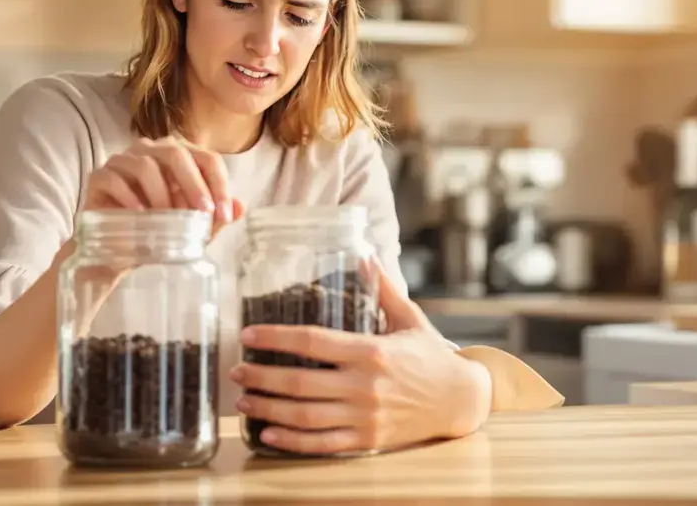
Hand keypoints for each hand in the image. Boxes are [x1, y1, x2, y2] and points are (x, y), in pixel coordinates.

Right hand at [83, 135, 244, 232]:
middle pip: (176, 154)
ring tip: (167, 219)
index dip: (219, 184)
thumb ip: (214, 215)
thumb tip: (240, 207)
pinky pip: (114, 178)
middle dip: (194, 185)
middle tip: (203, 213)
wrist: (118, 252)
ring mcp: (122, 160)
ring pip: (145, 165)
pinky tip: (140, 215)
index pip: (206, 158)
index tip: (224, 215)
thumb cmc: (157, 232)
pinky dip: (129, 196)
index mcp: (178, 157)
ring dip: (161, 194)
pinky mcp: (98, 176)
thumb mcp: (191, 227)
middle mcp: (150, 151)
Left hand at [230, 261, 492, 454]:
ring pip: (305, 416)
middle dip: (262, 376)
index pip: (313, 343)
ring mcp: (365, 416)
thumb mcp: (410, 318)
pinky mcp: (368, 439)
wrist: (460, 399)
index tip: (250, 335)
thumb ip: (383, 288)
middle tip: (236, 370)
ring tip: (244, 400)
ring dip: (269, 408)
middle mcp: (365, 386)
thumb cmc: (431, 355)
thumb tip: (364, 253)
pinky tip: (269, 434)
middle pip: (300, 382)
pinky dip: (292, 441)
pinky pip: (322, 444)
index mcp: (371, 351)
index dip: (276, 338)